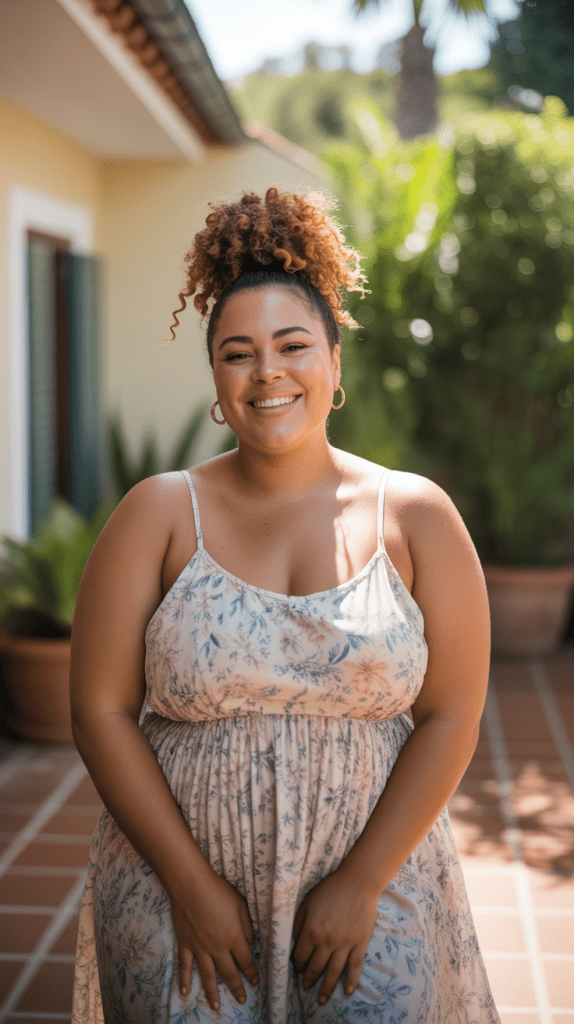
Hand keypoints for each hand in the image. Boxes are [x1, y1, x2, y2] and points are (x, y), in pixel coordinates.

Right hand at [170, 872, 258, 1011]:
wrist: (191, 886)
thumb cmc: (219, 891)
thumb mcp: (241, 904)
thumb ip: (247, 925)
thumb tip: (250, 941)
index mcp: (233, 937)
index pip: (245, 961)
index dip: (251, 972)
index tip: (255, 981)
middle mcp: (217, 947)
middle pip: (228, 973)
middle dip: (236, 987)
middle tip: (241, 1000)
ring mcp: (199, 948)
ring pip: (207, 975)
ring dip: (212, 992)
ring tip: (216, 1007)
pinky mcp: (185, 944)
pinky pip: (185, 966)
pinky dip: (184, 980)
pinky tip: (185, 992)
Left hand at [291, 866, 378, 1005]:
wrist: (357, 881)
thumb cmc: (330, 889)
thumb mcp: (307, 901)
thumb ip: (298, 922)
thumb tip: (292, 942)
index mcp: (312, 929)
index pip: (300, 955)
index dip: (296, 964)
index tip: (295, 968)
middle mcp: (328, 940)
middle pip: (315, 966)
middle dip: (308, 978)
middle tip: (305, 987)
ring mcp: (345, 943)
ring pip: (334, 971)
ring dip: (326, 987)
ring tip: (321, 999)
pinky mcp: (360, 942)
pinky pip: (355, 966)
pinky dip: (352, 980)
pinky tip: (348, 992)